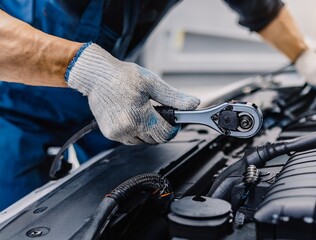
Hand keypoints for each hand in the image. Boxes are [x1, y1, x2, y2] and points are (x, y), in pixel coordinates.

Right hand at [65, 43, 199, 143]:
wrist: (96, 76)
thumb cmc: (122, 77)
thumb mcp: (152, 83)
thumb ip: (174, 97)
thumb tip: (193, 104)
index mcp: (140, 117)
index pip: (166, 134)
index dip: (174, 127)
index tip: (174, 119)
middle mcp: (127, 129)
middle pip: (155, 139)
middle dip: (161, 128)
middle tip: (158, 111)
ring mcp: (117, 133)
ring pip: (143, 141)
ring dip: (148, 131)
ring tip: (144, 112)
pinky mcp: (110, 134)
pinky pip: (130, 139)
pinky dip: (136, 131)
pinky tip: (133, 116)